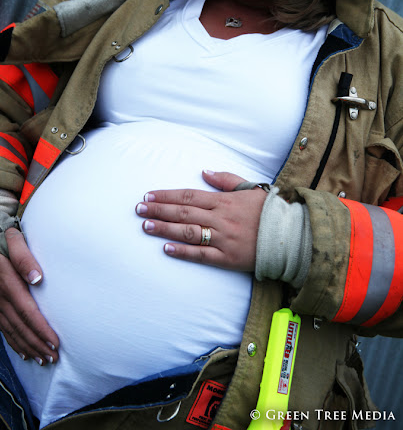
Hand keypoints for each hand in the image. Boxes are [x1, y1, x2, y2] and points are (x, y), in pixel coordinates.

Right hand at [0, 228, 58, 364]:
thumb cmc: (1, 240)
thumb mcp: (14, 240)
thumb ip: (25, 258)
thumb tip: (38, 278)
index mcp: (7, 283)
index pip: (27, 311)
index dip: (41, 329)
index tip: (55, 342)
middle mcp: (0, 297)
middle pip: (21, 326)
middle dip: (37, 344)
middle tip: (54, 357)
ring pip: (12, 331)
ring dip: (28, 347)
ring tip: (44, 359)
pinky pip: (3, 328)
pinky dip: (14, 342)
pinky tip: (24, 352)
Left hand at [135, 170, 267, 271]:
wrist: (291, 235)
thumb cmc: (269, 210)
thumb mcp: (249, 188)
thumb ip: (225, 179)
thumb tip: (204, 171)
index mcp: (224, 200)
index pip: (189, 195)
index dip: (166, 195)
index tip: (148, 195)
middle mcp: (220, 218)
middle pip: (183, 212)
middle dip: (159, 210)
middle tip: (138, 209)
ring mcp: (223, 238)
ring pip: (188, 232)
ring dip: (165, 229)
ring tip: (146, 226)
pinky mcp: (227, 258)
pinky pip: (201, 254)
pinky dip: (183, 252)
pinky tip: (166, 249)